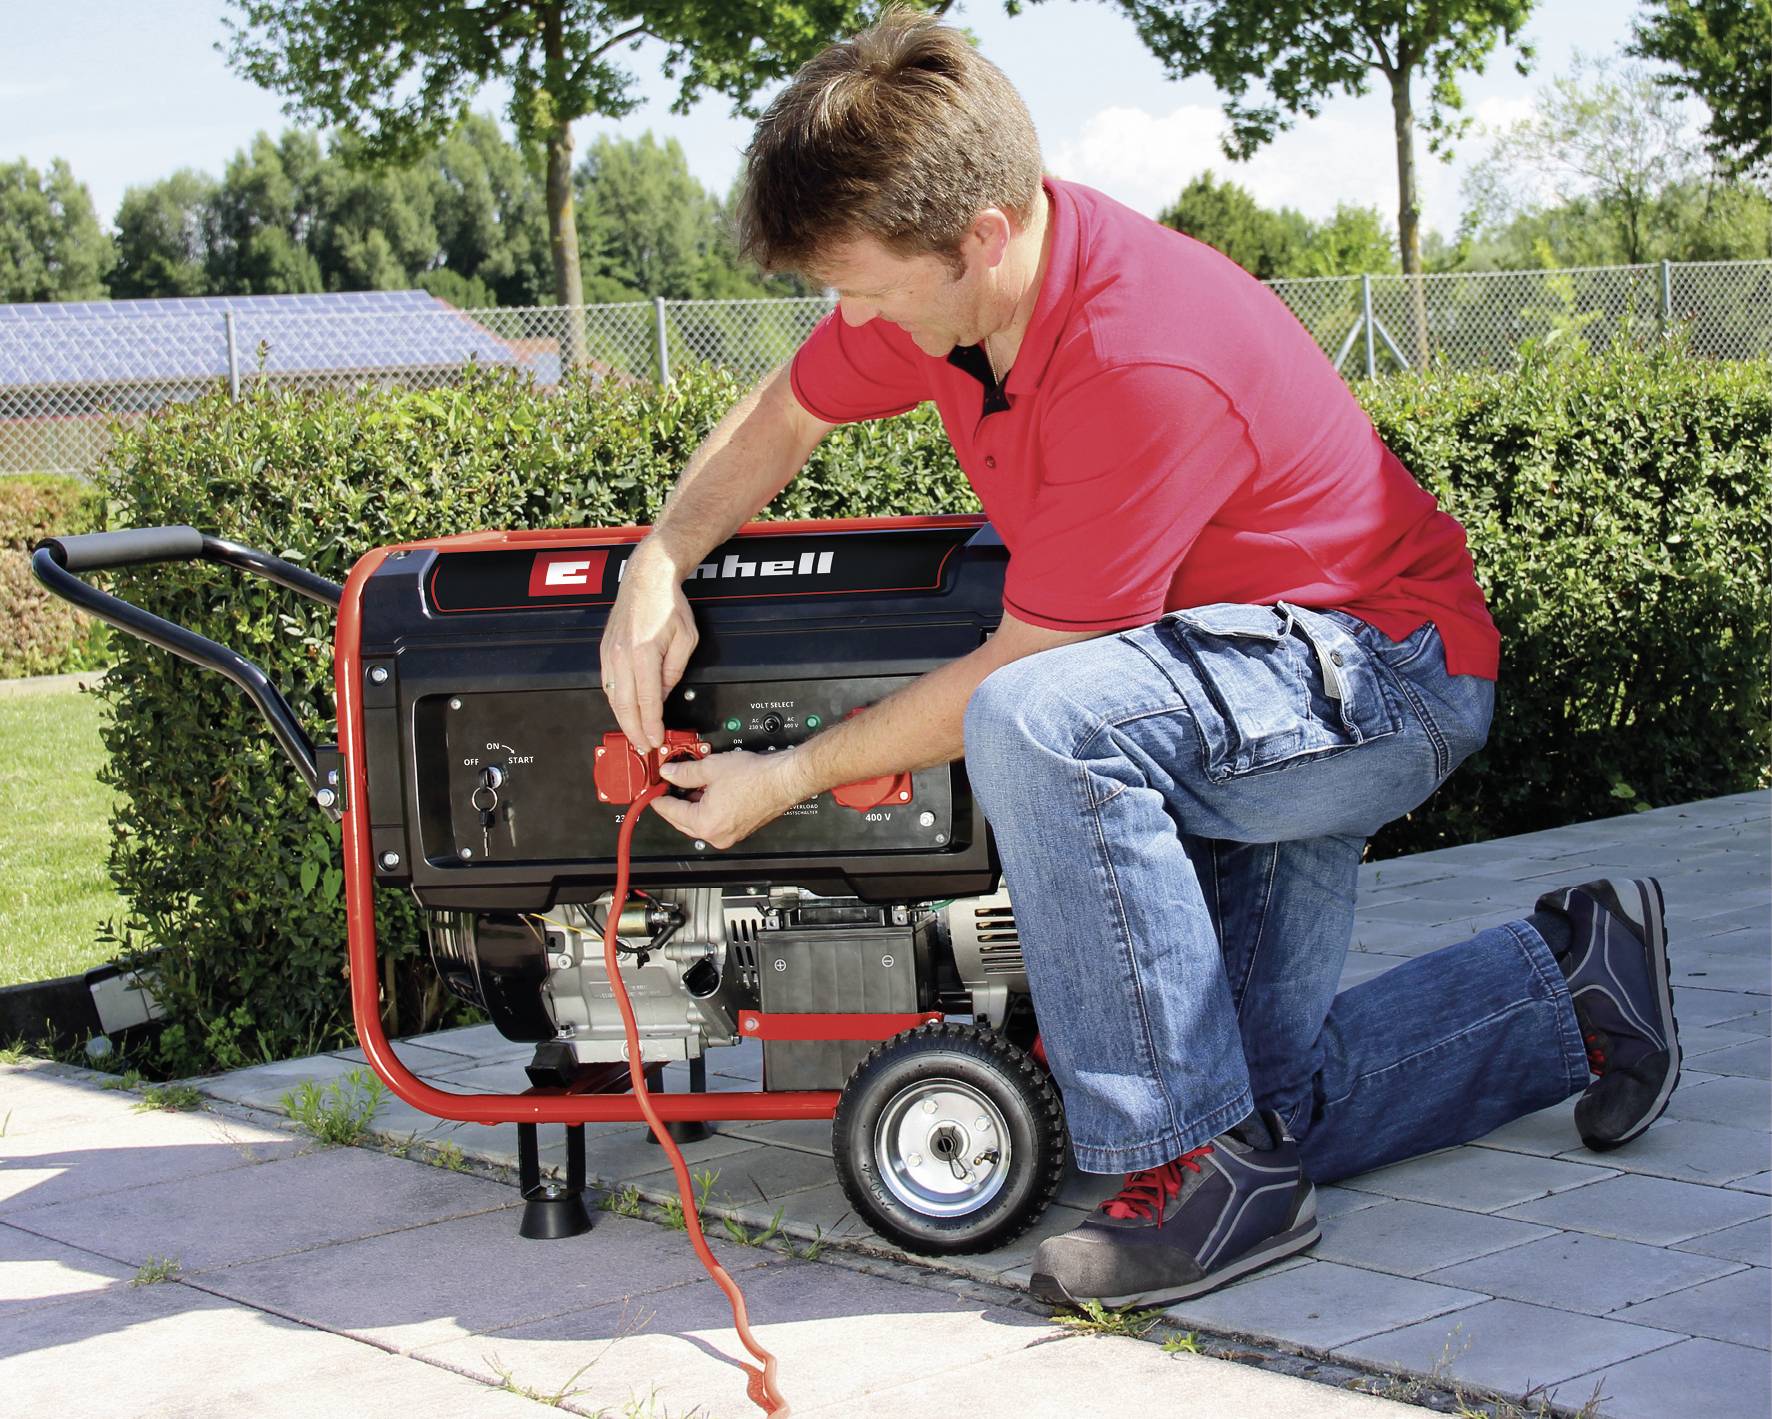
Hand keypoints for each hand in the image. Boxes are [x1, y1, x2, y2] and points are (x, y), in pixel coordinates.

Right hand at [599, 548, 696, 752]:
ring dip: (623, 719)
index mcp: (643, 652)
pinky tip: (625, 711)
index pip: (647, 701)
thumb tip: (663, 694)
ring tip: (634, 735)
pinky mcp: (604, 651)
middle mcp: (621, 654)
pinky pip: (608, 684)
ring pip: (612, 697)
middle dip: (634, 730)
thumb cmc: (667, 604)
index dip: (651, 725)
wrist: (646, 579)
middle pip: (624, 705)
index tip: (655, 740)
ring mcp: (609, 653)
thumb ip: (674, 670)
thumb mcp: (686, 639)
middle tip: (642, 747)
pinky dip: (616, 702)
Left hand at [647, 749, 813, 848]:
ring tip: (689, 783)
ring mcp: (729, 835)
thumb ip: (684, 771)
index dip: (658, 796)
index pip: (670, 811)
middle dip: (673, 802)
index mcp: (705, 823)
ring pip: (698, 821)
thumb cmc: (756, 777)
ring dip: (691, 804)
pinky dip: (706, 808)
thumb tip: (669, 772)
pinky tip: (707, 790)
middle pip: (682, 820)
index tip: (652, 790)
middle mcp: (716, 835)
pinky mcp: (739, 830)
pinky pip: (714, 821)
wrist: (784, 779)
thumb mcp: (711, 767)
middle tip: (667, 785)